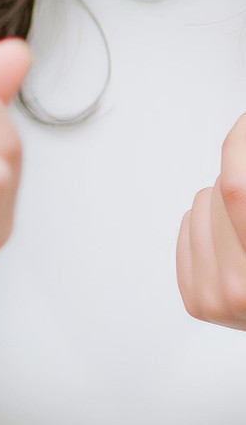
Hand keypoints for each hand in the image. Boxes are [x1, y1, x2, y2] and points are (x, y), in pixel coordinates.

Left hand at [177, 114, 245, 329]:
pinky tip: (231, 241)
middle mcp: (239, 288)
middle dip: (239, 181)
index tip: (242, 123)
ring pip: (199, 204)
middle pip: (221, 189)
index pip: (237, 189)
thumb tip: (239, 132)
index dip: (237, 143)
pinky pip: (186, 227)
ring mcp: (213, 299)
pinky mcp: (196, 301)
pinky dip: (205, 223)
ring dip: (222, 202)